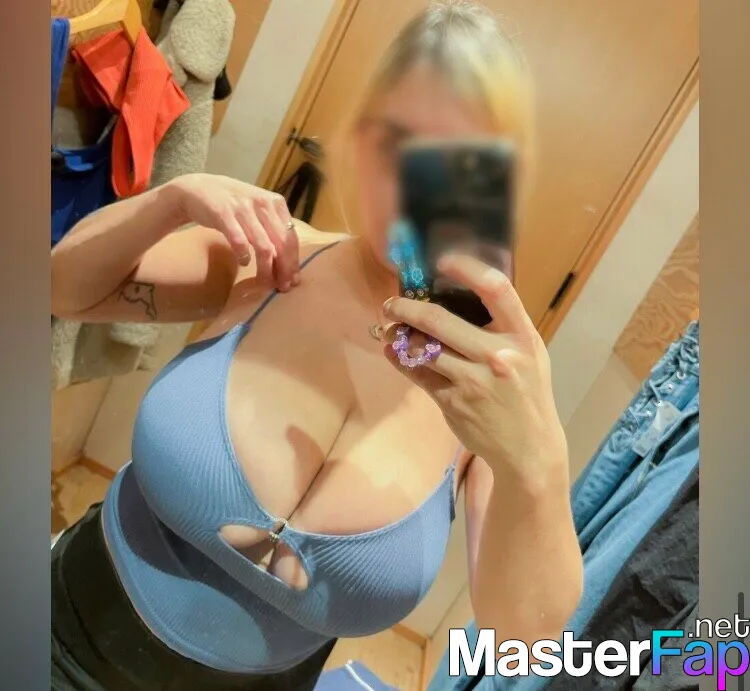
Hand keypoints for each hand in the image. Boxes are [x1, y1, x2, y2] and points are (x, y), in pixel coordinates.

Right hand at [170, 173, 299, 290]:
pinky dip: (243, 255)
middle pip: (281, 244)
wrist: (198, 188)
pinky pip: (239, 241)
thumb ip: (274, 228)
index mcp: (275, 203)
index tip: (294, 281)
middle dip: (284, 269)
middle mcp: (262, 203)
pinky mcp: (223, 213)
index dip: (294, 262)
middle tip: (283, 287)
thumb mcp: (258, 210)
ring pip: (263, 246)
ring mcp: (243, 208)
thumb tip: (289, 261)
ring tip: (265, 282)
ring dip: (266, 269)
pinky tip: (244, 263)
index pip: (290, 238)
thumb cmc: (233, 204)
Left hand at [382, 255, 566, 486]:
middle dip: (407, 308)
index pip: (496, 289)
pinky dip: (400, 360)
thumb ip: (501, 326)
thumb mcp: (529, 354)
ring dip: (397, 336)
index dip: (467, 268)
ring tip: (388, 329)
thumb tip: (456, 295)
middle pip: (440, 320)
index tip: (441, 261)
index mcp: (522, 336)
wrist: (529, 447)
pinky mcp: (453, 402)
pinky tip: (392, 352)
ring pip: (422, 349)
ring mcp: (474, 381)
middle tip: (391, 304)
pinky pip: (418, 375)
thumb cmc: (527, 393)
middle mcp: (498, 356)